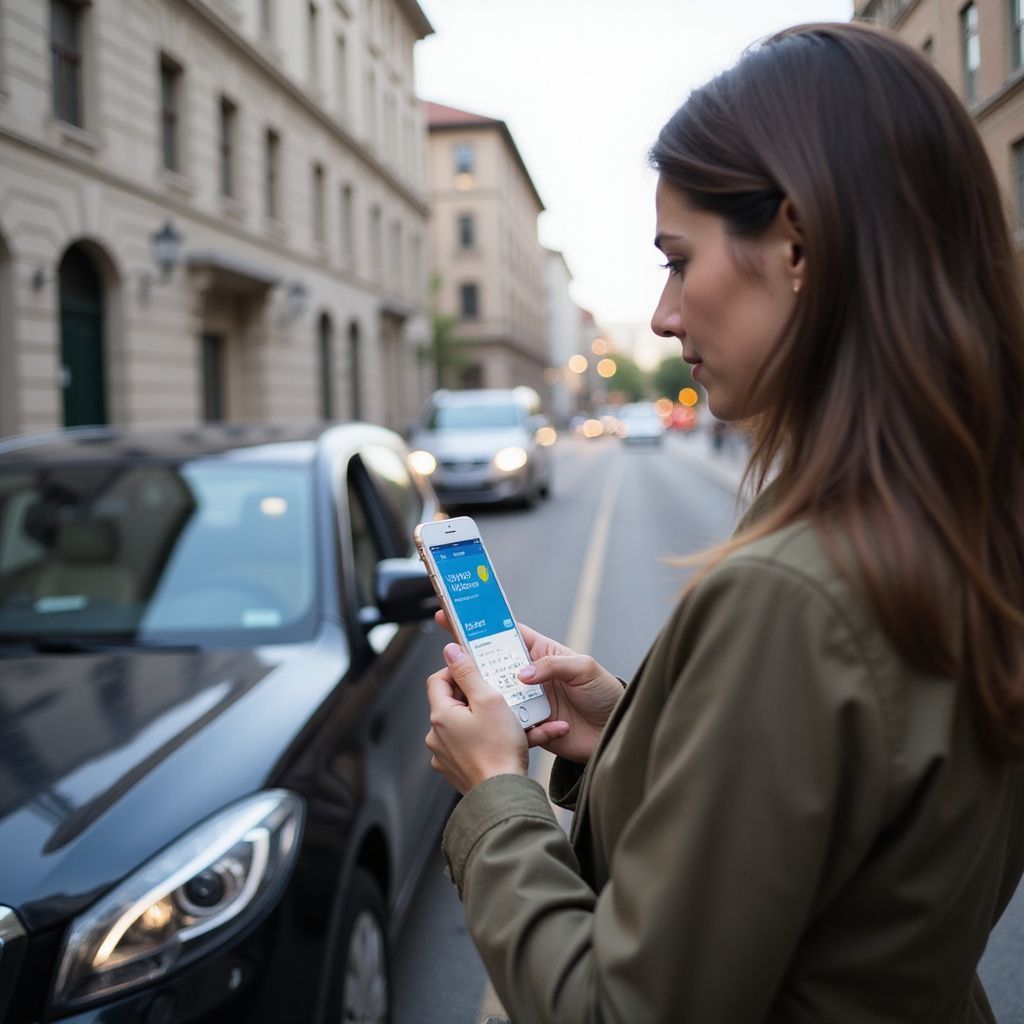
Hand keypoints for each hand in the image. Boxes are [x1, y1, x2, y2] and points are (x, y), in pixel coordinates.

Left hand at [426, 643, 550, 793]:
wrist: (504, 795)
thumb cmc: (499, 749)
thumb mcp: (488, 699)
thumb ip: (468, 672)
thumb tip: (451, 650)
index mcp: (440, 715)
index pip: (439, 679)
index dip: (458, 670)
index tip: (479, 671)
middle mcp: (437, 736)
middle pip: (454, 703)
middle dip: (480, 697)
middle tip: (503, 695)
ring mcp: (447, 756)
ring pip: (469, 726)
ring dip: (492, 720)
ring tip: (520, 720)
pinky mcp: (459, 770)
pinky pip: (475, 746)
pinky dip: (493, 740)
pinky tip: (518, 740)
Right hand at [434, 611, 622, 764]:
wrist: (613, 733)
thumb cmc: (604, 694)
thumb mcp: (584, 669)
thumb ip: (553, 665)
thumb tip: (523, 673)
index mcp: (540, 652)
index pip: (505, 633)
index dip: (480, 625)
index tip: (454, 617)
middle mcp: (529, 674)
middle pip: (492, 664)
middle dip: (470, 660)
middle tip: (450, 659)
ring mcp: (527, 699)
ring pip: (495, 695)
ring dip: (487, 696)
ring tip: (478, 698)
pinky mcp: (528, 724)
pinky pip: (511, 723)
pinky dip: (513, 725)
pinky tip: (527, 727)